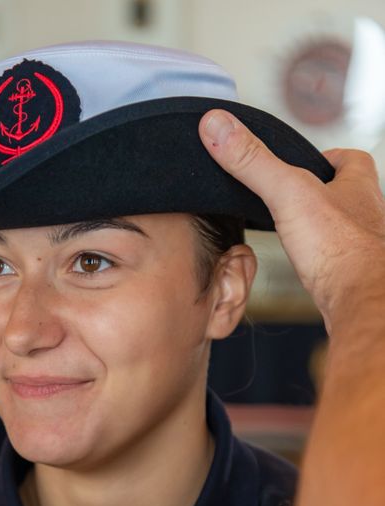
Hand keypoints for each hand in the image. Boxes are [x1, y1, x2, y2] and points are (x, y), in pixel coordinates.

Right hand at [198, 110, 384, 328]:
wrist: (360, 299)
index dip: (326, 158)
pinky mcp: (352, 275)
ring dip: (319, 228)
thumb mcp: (287, 192)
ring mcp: (362, 245)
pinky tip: (303, 266)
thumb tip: (218, 127)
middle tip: (292, 197)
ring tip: (293, 232)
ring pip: (341, 228)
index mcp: (358, 184)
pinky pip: (334, 260)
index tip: (304, 161)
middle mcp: (365, 213)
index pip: (348, 158)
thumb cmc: (340, 249)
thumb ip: (252, 162)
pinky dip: (318, 259)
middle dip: (319, 194)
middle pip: (345, 193)